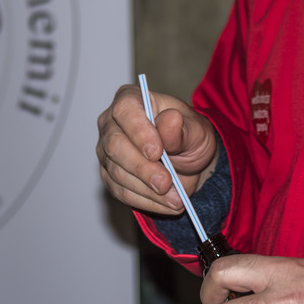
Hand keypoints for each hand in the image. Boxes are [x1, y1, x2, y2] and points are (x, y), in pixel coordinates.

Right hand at [95, 83, 218, 214]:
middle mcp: (112, 124)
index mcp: (131, 100)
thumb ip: (182, 128)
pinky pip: (121, 192)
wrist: (189, 160)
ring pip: (117, 173)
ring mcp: (107, 151)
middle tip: (166, 182)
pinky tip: (167, 204)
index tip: (157, 151)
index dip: (138, 131)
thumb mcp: (196, 129)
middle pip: (115, 145)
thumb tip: (170, 120)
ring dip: (148, 190)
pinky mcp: (110, 176)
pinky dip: (146, 201)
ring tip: (176, 198)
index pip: (125, 110)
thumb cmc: (189, 135)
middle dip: (143, 168)